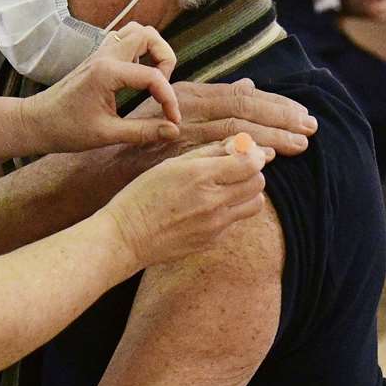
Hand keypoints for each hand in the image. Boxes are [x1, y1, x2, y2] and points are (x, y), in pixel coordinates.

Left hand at [24, 23, 181, 152]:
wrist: (36, 122)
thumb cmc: (65, 129)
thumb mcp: (107, 134)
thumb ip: (143, 132)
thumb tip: (174, 131)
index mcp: (107, 72)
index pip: (153, 77)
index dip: (169, 99)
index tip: (172, 120)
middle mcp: (105, 56)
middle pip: (148, 35)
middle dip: (165, 58)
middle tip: (163, 87)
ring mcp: (100, 53)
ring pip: (136, 32)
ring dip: (152, 49)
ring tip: (154, 78)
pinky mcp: (97, 58)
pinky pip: (124, 41)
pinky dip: (139, 51)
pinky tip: (137, 77)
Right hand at [104, 136, 270, 267]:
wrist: (127, 237)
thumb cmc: (143, 195)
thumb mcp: (172, 165)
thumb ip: (209, 153)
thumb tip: (238, 145)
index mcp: (201, 176)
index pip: (251, 163)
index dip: (254, 154)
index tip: (246, 152)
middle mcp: (213, 202)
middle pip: (258, 182)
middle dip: (252, 172)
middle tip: (236, 169)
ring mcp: (215, 225)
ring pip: (254, 204)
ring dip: (247, 193)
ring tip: (226, 189)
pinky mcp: (213, 241)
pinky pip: (235, 221)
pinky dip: (229, 211)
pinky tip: (206, 209)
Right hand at [126, 77, 316, 156]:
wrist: (108, 174)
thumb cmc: (142, 142)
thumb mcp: (174, 109)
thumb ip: (213, 98)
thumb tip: (249, 85)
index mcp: (189, 95)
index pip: (242, 96)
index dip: (275, 104)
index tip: (301, 113)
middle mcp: (188, 112)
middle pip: (245, 111)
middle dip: (282, 120)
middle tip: (310, 128)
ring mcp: (185, 138)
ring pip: (238, 135)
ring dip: (272, 139)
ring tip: (298, 145)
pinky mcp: (182, 164)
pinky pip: (221, 160)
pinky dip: (247, 160)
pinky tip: (267, 162)